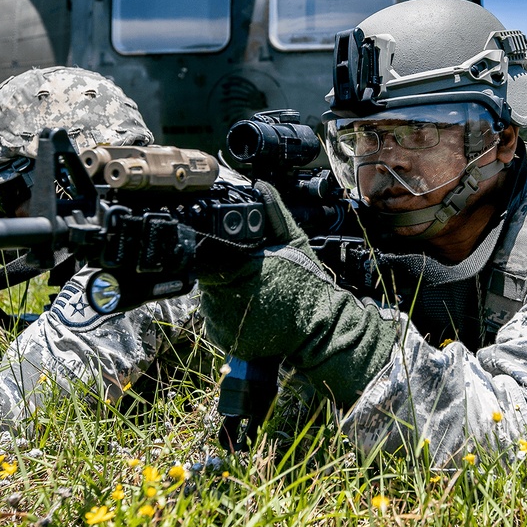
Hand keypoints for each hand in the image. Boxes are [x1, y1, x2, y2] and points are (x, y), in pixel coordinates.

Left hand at [197, 181, 398, 404]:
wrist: (319, 327)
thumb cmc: (307, 283)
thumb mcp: (295, 241)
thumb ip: (274, 213)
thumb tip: (261, 187)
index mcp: (238, 268)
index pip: (209, 255)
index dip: (217, 254)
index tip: (231, 257)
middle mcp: (224, 296)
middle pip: (208, 278)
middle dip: (223, 275)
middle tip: (251, 278)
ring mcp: (222, 321)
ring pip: (210, 301)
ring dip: (224, 296)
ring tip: (254, 296)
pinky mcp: (225, 339)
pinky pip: (216, 323)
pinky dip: (228, 318)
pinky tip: (250, 313)